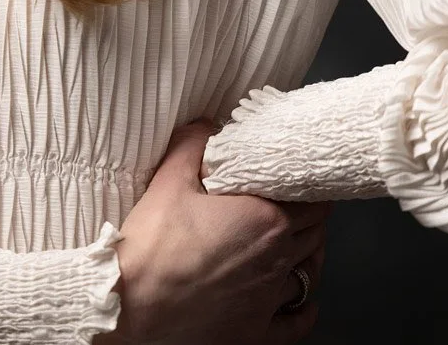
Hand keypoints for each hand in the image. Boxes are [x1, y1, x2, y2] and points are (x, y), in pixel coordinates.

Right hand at [98, 115, 329, 342]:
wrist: (132, 308)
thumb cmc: (153, 248)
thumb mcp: (169, 180)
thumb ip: (194, 143)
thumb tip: (209, 125)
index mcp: (264, 220)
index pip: (312, 198)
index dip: (309, 185)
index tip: (299, 177)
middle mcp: (277, 260)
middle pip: (315, 232)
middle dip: (309, 215)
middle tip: (295, 202)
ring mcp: (270, 302)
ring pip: (310, 273)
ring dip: (309, 255)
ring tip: (299, 243)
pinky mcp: (258, 335)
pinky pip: (296, 322)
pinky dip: (303, 309)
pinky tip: (301, 301)